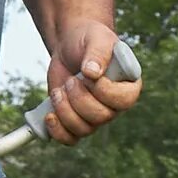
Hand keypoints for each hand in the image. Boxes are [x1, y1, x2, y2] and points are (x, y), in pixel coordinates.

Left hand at [42, 22, 139, 144]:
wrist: (69, 45)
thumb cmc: (88, 39)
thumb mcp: (96, 38)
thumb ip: (98, 53)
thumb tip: (92, 73)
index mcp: (128, 85)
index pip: (124, 100)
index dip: (104, 91)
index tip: (88, 74)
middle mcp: (114, 105)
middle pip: (101, 117)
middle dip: (79, 99)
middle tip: (71, 80)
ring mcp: (95, 116)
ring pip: (83, 129)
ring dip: (65, 111)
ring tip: (58, 91)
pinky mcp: (75, 120)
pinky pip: (69, 138)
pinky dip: (57, 131)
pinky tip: (48, 115)